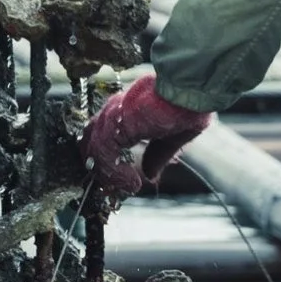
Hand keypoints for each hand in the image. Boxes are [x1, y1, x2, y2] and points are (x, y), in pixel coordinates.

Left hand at [84, 74, 210, 197]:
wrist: (188, 92)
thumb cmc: (185, 106)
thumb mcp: (171, 138)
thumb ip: (158, 155)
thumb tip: (150, 174)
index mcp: (124, 112)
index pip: (102, 139)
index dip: (107, 162)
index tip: (120, 181)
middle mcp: (113, 112)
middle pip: (92, 145)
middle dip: (101, 170)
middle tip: (116, 189)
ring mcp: (111, 116)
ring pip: (94, 151)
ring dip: (108, 175)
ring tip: (125, 188)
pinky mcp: (113, 123)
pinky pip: (104, 154)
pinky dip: (114, 173)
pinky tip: (131, 183)